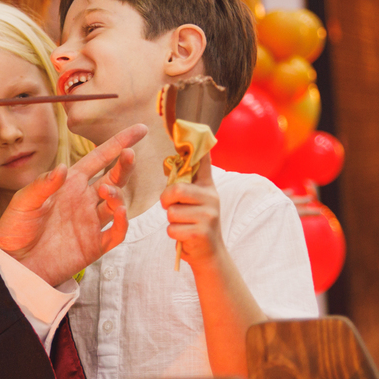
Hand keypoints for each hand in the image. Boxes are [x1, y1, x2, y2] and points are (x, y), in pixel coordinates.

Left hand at [0, 124, 145, 286]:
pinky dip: (122, 222)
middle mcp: (84, 200)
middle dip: (125, 165)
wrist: (14, 265)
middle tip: (129, 155)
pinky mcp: (94, 245)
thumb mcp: (23, 202)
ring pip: (117, 202)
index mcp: (69, 184)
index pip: (99, 158)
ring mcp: (91, 222)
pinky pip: (116, 232)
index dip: (118, 144)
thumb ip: (43, 185)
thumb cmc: (15, 230)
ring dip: (118, 194)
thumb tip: (62, 167)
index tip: (139, 131)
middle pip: (113, 178)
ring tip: (107, 191)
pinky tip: (118, 211)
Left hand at [161, 152, 224, 269]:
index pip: (202, 160)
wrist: (209, 255)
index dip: (196, 144)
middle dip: (166, 201)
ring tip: (183, 224)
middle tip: (172, 208)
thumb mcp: (193, 201)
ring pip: (171, 212)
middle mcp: (212, 197)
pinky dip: (173, 234)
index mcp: (207, 186)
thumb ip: (183, 184)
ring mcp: (210, 215)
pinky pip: (172, 229)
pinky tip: (185, 236)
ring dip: (170, 221)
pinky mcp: (203, 233)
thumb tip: (168, 162)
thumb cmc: (195, 224)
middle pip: (176, 189)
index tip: (186, 123)